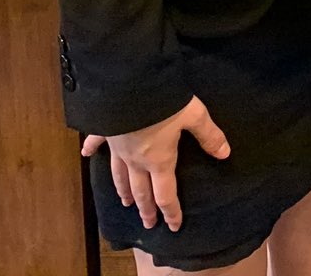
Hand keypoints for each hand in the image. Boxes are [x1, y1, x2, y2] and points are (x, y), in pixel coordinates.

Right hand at [79, 94, 230, 232]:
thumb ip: (209, 135)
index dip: (171, 212)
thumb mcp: (193, 115)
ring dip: (123, 190)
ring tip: (126, 202)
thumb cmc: (163, 101)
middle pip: (141, 190)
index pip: (166, 194)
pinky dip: (91, 148)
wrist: (127, 83)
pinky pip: (97, 142)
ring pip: (120, 175)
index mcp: (158, 159)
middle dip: (146, 209)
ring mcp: (118, 146)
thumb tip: (225, 154)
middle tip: (148, 223)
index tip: (173, 226)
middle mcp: (136, 159)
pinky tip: (85, 153)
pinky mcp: (106, 129)